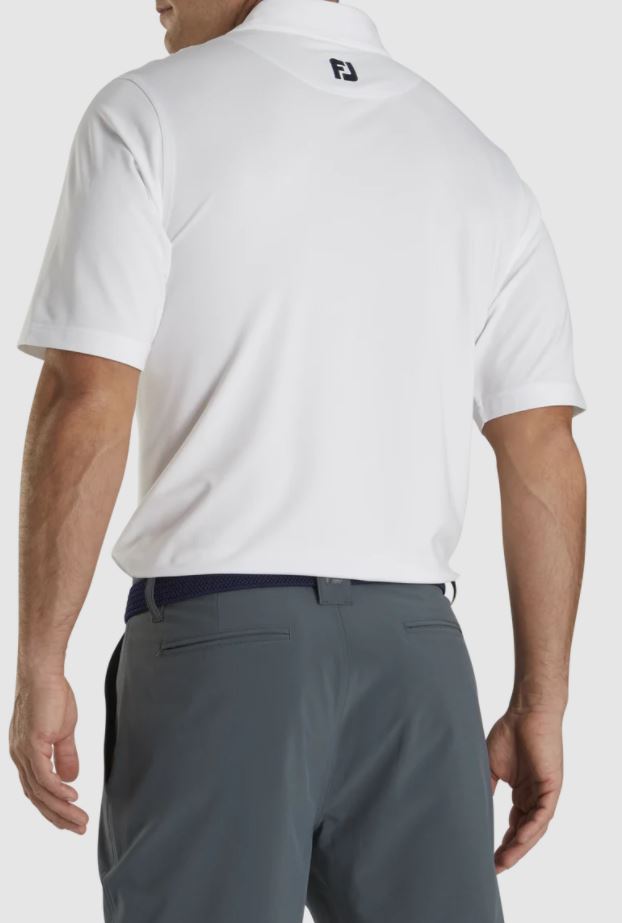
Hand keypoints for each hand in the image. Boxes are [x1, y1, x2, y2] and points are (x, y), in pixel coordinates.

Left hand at [9, 674, 88, 833]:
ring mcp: (23, 753)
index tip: (71, 821)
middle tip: (79, 829)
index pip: (37, 791)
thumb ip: (66, 755)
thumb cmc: (52, 696)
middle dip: (59, 817)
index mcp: (25, 756)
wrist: (43, 673)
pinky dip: (58, 789)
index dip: (54, 808)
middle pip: (37, 798)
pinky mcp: (31, 744)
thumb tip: (72, 779)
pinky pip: (43, 776)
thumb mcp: (63, 730)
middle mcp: (19, 758)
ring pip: (41, 792)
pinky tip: (72, 797)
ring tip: (80, 820)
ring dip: (61, 809)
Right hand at [487, 708, 562, 872]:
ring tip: (504, 861)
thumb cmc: (509, 734)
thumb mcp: (490, 766)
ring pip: (534, 828)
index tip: (486, 859)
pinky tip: (520, 839)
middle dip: (510, 852)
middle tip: (494, 868)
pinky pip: (544, 814)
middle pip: (524, 833)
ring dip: (520, 846)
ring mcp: (545, 793)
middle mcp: (534, 798)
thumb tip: (472, 809)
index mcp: (522, 795)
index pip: (513, 826)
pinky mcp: (552, 786)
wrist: (525, 712)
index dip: (502, 844)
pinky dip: (532, 827)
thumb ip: (485, 788)